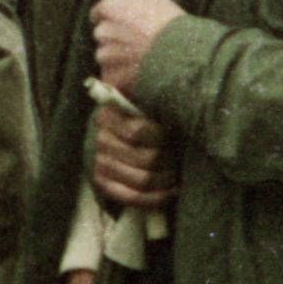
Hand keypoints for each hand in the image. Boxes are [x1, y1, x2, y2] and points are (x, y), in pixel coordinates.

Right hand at [88, 95, 175, 215]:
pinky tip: (172, 191)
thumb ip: (147, 94)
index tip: (176, 134)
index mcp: (110, 115)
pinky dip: (157, 198)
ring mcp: (100, 163)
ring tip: (179, 172)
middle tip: (182, 156)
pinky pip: (133, 198)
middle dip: (170, 160)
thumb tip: (154, 85)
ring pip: (143, 180)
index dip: (162, 138)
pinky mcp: (103, 184)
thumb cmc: (145, 116)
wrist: (122, 136)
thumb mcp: (145, 100)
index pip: (137, 132)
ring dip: (168, 179)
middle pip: (146, 158)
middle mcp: (101, 140)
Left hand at [92, 0, 180, 93]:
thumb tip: (130, 1)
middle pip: (102, 34)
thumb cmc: (173, 27)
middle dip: (114, 37)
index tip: (115, 20)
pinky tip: (138, 76)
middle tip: (133, 42)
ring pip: (106, 57)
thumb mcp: (159, 3)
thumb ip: (138, 3)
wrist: (180, 58)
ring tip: (139, 61)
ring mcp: (106, 57)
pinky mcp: (112, 77)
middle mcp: (104, 32)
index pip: (99, 11)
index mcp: (113, 10)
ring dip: (117, 58)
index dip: (108, 16)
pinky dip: (122, 77)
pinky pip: (112, 76)